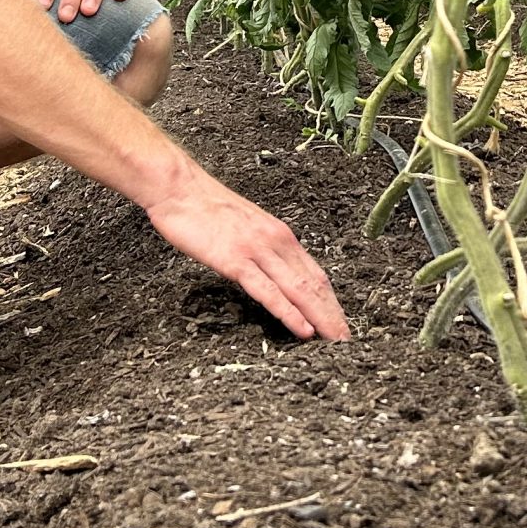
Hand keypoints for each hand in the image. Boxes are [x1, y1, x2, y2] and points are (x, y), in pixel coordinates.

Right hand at [146, 175, 350, 341]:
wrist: (179, 187)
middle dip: (333, 314)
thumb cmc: (205, 206)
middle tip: (346, 339)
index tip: (340, 320)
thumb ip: (264, 246)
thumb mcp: (245, 225)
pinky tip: (302, 329)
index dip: (331, 300)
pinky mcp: (236, 261)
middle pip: (314, 284)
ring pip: (299, 290)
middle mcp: (276, 241)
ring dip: (321, 318)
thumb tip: (275, 268)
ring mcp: (258, 251)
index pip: (315, 273)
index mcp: (280, 233)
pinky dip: (289, 313)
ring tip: (335, 340)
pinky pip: (269, 292)